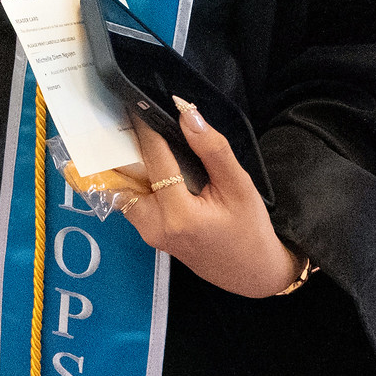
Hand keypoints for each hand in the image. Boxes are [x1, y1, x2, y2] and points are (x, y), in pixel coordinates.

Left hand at [120, 97, 302, 297]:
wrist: (252, 273)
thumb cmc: (250, 230)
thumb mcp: (239, 186)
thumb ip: (212, 150)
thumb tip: (187, 114)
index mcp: (179, 215)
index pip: (155, 160)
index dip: (146, 128)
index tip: (136, 102)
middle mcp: (155, 226)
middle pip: (128, 176)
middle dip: (125, 146)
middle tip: (124, 115)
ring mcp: (148, 233)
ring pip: (125, 189)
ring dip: (126, 163)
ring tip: (130, 133)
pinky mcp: (148, 233)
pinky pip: (132, 200)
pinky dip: (135, 178)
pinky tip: (143, 160)